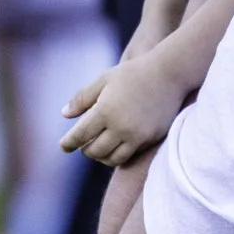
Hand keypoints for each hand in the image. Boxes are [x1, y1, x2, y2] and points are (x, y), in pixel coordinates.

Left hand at [61, 51, 192, 167]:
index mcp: (105, 111)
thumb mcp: (104, 79)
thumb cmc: (134, 73)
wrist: (170, 73)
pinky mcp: (151, 139)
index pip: (80, 136)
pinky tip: (117, 144)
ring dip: (102, 156)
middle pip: (95, 151)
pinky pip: (131, 154)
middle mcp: (121, 127)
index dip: (69, 143)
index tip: (63, 146)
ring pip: (113, 159)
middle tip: (84, 145)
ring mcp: (138, 135)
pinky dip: (120, 153)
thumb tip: (65, 115)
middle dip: (86, 150)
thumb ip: (83, 98)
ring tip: (99, 148)